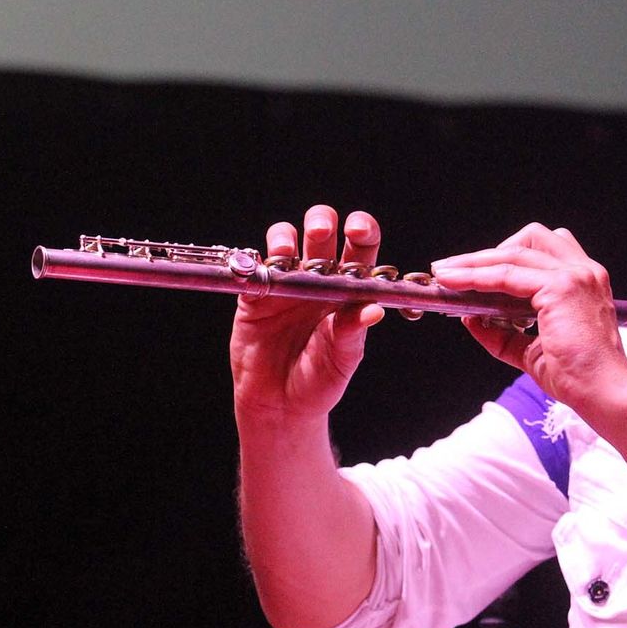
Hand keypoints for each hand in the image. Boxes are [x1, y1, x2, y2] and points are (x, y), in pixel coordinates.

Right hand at [230, 205, 385, 424]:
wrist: (280, 405)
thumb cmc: (319, 381)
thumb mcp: (342, 359)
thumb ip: (353, 333)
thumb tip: (373, 310)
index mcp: (349, 289)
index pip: (361, 247)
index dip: (361, 229)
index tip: (357, 229)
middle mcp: (319, 279)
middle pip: (321, 232)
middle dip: (321, 222)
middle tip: (319, 233)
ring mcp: (285, 283)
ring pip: (284, 239)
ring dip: (285, 237)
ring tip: (286, 255)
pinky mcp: (254, 295)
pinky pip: (252, 267)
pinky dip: (255, 263)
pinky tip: (262, 272)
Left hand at [433, 223, 626, 412]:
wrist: (603, 394)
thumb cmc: (578, 377)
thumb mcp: (534, 350)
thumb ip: (505, 334)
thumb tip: (471, 319)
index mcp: (584, 281)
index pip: (541, 252)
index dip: (504, 256)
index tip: (472, 269)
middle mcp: (584, 271)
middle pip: (528, 240)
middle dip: (487, 253)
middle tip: (452, 269)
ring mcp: (574, 276)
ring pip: (512, 254)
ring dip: (474, 262)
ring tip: (445, 274)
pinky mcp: (561, 288)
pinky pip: (507, 275)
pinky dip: (478, 278)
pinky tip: (457, 284)